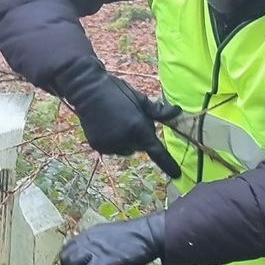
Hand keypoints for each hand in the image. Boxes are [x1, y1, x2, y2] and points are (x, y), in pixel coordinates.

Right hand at [56, 68, 180, 177]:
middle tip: (131, 120)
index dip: (168, 164)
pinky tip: (107, 126)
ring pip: (126, 150)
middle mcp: (124, 140)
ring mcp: (110, 145)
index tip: (177, 174)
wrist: (87, 89)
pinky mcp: (98, 146)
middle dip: (139, 137)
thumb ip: (159, 111)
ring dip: (126, 141)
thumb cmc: (116, 91)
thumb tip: (178, 112)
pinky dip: (113, 142)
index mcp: (137, 128)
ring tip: (117, 121)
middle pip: (140, 147)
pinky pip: (112, 149)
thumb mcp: (140, 99)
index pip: (157, 152)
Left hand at [61, 213, 165, 264]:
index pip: (70, 245)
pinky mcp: (102, 264)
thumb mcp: (114, 234)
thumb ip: (104, 243)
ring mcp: (94, 252)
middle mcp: (88, 240)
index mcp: (92, 233)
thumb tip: (102, 255)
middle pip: (67, 256)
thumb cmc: (138, 234)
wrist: (150, 234)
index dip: (68, 259)